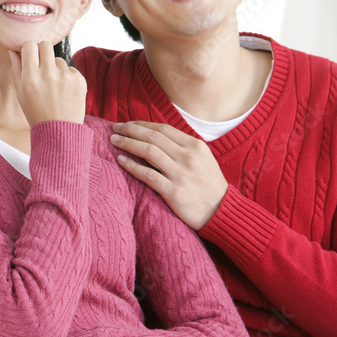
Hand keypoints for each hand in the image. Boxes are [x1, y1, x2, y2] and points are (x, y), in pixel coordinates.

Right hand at [9, 41, 86, 127]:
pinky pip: (70, 69)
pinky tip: (64, 92)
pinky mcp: (79, 79)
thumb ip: (16, 70)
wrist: (59, 132)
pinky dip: (67, 77)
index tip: (30, 56)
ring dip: (55, 68)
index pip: (30, 46)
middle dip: (42, 52)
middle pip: (46, 45)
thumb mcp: (21, 94)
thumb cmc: (36, 113)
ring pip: (58, 59)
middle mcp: (48, 75)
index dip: (29, 50)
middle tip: (42, 65)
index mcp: (31, 78)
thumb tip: (12, 50)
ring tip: (53, 87)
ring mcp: (65, 76)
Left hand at [109, 121, 227, 230]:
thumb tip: (156, 138)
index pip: (163, 129)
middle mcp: (188, 157)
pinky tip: (120, 161)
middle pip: (153, 137)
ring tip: (114, 141)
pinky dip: (132, 166)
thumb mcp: (203, 159)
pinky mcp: (174, 192)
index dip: (142, 124)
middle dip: (131, 130)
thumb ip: (182, 147)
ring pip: (148, 152)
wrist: (223, 212)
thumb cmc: (210, 185)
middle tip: (115, 128)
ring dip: (128, 144)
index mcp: (195, 146)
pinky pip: (148, 175)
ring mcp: (181, 174)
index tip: (128, 124)